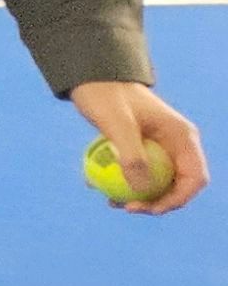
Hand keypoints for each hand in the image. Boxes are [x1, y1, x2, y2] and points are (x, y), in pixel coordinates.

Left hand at [71, 81, 204, 215]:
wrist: (92, 77)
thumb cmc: (105, 95)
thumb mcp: (116, 123)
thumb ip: (131, 155)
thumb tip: (144, 191)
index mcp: (183, 137)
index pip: (194, 178)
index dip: (176, 199)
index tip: (149, 209)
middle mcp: (177, 144)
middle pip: (176, 185)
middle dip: (155, 202)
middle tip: (125, 207)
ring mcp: (160, 147)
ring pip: (156, 181)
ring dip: (137, 196)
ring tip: (110, 201)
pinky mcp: (141, 148)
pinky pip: (137, 172)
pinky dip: (121, 182)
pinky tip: (96, 186)